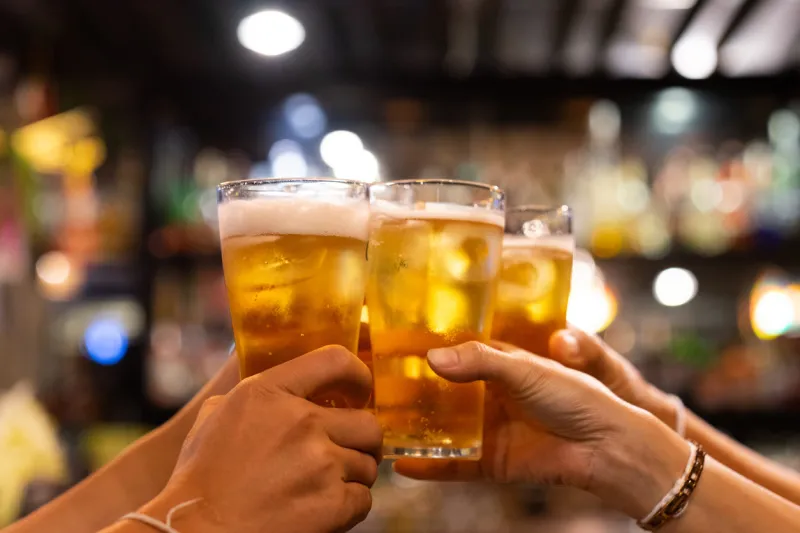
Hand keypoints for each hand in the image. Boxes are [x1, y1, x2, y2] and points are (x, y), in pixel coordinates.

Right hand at [144, 346, 382, 532]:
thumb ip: (252, 394)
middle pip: (367, 423)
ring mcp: (321, 464)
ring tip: (325, 485)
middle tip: (347, 452)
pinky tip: (324, 508)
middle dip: (361, 441)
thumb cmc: (200, 478)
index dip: (357, 377)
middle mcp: (302, 422)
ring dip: (353, 476)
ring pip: (368, 464)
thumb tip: (277, 388)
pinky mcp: (332, 504)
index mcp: (271, 393)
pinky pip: (363, 499)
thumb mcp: (216, 415)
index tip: (359, 392)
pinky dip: (350, 506)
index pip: (335, 361)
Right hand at [393, 341, 688, 517]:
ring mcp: (489, 429)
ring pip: (442, 428)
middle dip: (409, 389)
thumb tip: (431, 358)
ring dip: (413, 427)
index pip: (453, 350)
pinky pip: (454, 465)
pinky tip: (402, 463)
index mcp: (500, 363)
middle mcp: (489, 395)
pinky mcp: (493, 462)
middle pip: (441, 391)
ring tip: (376, 423)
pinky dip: (430, 466)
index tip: (386, 342)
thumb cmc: (576, 395)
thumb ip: (480, 361)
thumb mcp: (526, 368)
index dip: (422, 346)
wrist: (607, 446)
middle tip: (370, 385)